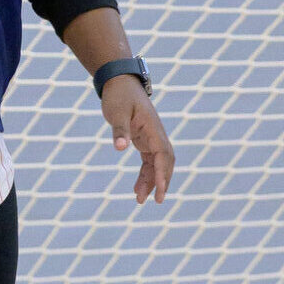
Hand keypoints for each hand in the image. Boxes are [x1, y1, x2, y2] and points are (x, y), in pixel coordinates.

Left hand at [100, 76, 174, 204]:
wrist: (120, 83)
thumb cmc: (119, 96)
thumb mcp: (117, 112)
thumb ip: (119, 130)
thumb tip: (120, 148)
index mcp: (153, 128)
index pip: (162, 154)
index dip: (162, 173)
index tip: (160, 189)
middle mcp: (156, 135)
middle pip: (166, 162)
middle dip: (162, 181)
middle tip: (156, 200)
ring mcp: (152, 138)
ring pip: (157, 164)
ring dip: (152, 181)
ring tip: (140, 200)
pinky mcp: (144, 140)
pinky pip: (149, 162)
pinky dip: (145, 175)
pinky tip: (138, 188)